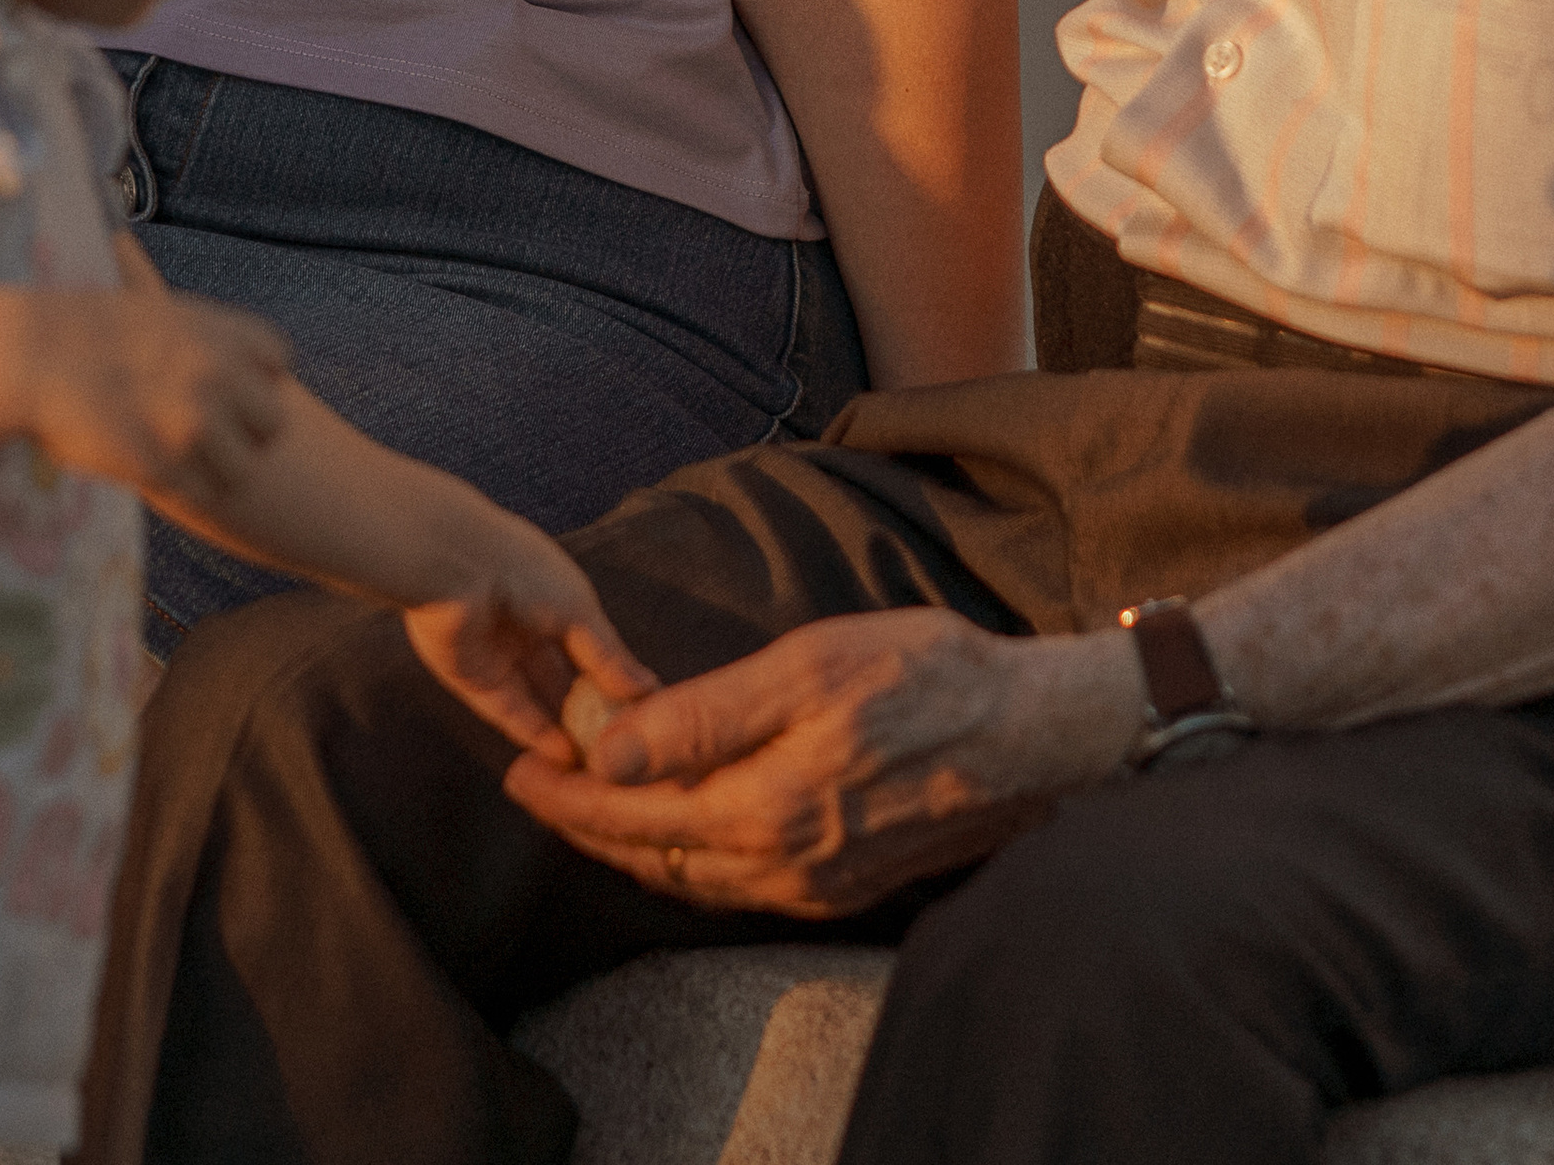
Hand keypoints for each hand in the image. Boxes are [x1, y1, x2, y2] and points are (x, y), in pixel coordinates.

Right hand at [18, 276, 289, 509]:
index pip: (278, 361)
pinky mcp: (164, 467)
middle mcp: (220, 378)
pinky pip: (201, 494)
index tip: (227, 384)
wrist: (28, 355)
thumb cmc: (82, 328)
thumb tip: (228, 352)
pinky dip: (184, 491)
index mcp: (221, 332)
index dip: (254, 377)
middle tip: (210, 434)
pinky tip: (157, 476)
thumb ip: (203, 334)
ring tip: (182, 461)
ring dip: (216, 469)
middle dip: (247, 430)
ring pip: (242, 469)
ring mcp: (193, 426)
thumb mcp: (157, 310)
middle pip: (272, 422)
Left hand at [405, 504, 658, 764]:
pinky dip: (535, 733)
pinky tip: (563, 756)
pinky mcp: (474, 681)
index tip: (643, 714)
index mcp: (556, 600)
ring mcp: (500, 657)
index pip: (592, 650)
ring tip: (596, 762)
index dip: (615, 680)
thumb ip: (609, 654)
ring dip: (565, 731)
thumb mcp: (579, 610)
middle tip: (621, 748)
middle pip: (565, 682)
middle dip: (590, 714)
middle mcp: (529, 630)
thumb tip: (647, 688)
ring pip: (539, 702)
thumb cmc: (524, 570)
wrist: (456, 565)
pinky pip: (510, 712)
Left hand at [502, 611, 1145, 917]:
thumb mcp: (808, 667)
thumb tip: (608, 748)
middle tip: (534, 789)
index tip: (519, 768)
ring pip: (692, 877)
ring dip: (634, 844)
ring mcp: (815, 885)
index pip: (632, 814)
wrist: (1034, 733)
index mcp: (763, 811)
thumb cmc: (927, 676)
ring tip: (592, 807)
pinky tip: (684, 828)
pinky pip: (739, 885)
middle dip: (586, 824)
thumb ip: (704, 715)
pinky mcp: (845, 885)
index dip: (568, 794)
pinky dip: (690, 857)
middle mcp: (781, 867)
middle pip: (653, 855)